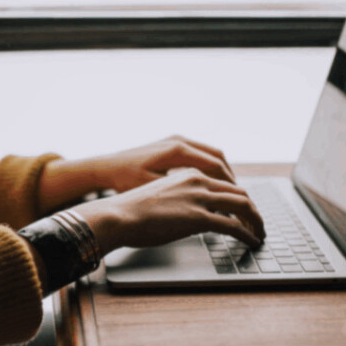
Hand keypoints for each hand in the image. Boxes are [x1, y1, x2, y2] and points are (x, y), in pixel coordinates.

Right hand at [73, 168, 264, 254]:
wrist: (118, 215)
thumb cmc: (131, 210)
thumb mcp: (160, 197)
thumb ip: (179, 200)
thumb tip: (188, 215)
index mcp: (188, 174)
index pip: (224, 183)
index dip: (239, 198)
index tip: (243, 210)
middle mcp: (198, 181)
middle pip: (239, 192)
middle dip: (253, 209)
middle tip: (257, 223)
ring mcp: (200, 198)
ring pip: (243, 205)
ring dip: (256, 221)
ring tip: (259, 233)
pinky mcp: (199, 218)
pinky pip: (234, 226)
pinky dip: (248, 234)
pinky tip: (251, 241)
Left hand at [89, 135, 235, 192]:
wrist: (105, 167)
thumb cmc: (124, 180)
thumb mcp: (152, 189)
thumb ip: (180, 194)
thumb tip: (207, 204)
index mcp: (177, 150)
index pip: (215, 166)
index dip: (229, 185)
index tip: (237, 201)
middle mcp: (179, 141)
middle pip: (218, 158)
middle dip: (231, 179)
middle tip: (240, 198)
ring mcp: (175, 140)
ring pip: (211, 154)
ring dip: (222, 173)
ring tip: (229, 192)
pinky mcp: (171, 144)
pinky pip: (200, 154)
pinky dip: (210, 168)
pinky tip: (211, 184)